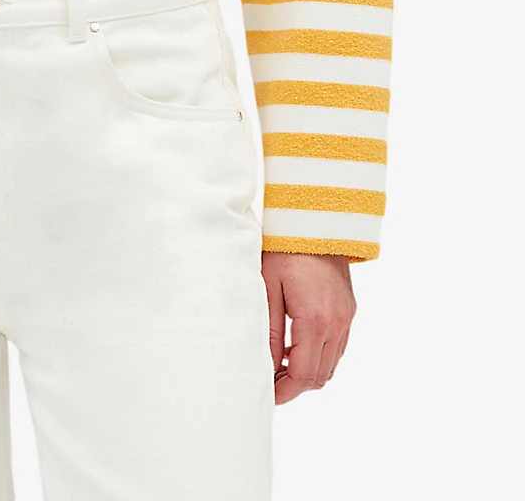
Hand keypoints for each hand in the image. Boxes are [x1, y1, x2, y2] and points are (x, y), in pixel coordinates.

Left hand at [261, 252, 356, 404]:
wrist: (316, 220)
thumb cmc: (285, 249)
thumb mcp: (268, 287)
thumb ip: (268, 330)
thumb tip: (265, 365)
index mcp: (315, 320)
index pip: (302, 374)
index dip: (284, 391)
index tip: (267, 394)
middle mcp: (337, 323)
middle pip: (319, 376)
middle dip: (295, 386)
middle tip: (270, 382)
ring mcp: (346, 317)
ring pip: (331, 365)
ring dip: (308, 372)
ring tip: (280, 365)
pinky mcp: (349, 310)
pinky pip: (338, 347)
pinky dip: (320, 356)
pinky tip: (297, 346)